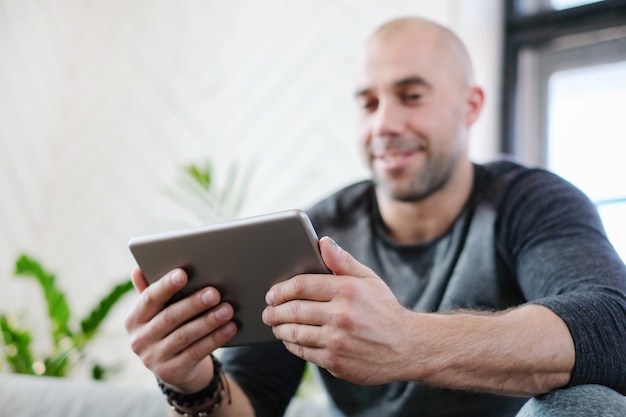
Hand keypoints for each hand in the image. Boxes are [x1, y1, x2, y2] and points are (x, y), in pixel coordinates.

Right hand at [124, 267, 236, 392]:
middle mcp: (139, 339)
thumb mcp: (158, 312)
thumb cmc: (170, 328)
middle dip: (194, 304)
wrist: (176, 368)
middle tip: (215, 292)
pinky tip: (230, 328)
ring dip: (208, 321)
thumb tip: (138, 269)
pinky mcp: (171, 372)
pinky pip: (196, 352)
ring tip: (227, 309)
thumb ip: (151, 291)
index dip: (165, 286)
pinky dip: (215, 339)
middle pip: (170, 317)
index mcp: (134, 319)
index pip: (149, 299)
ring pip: (185, 336)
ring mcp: (153, 358)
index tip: (183, 273)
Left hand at [262, 236, 414, 384]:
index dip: (280, 289)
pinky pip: (303, 352)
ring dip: (279, 328)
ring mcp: (337, 341)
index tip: (272, 293)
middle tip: (267, 311)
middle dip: (274, 310)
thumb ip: (342, 261)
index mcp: (347, 290)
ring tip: (275, 325)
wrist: (409, 347)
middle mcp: (341, 315)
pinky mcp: (336, 362)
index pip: (301, 285)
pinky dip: (292, 345)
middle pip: (293, 310)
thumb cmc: (384, 309)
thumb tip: (322, 242)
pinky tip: (290, 340)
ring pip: (294, 333)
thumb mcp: (369, 280)